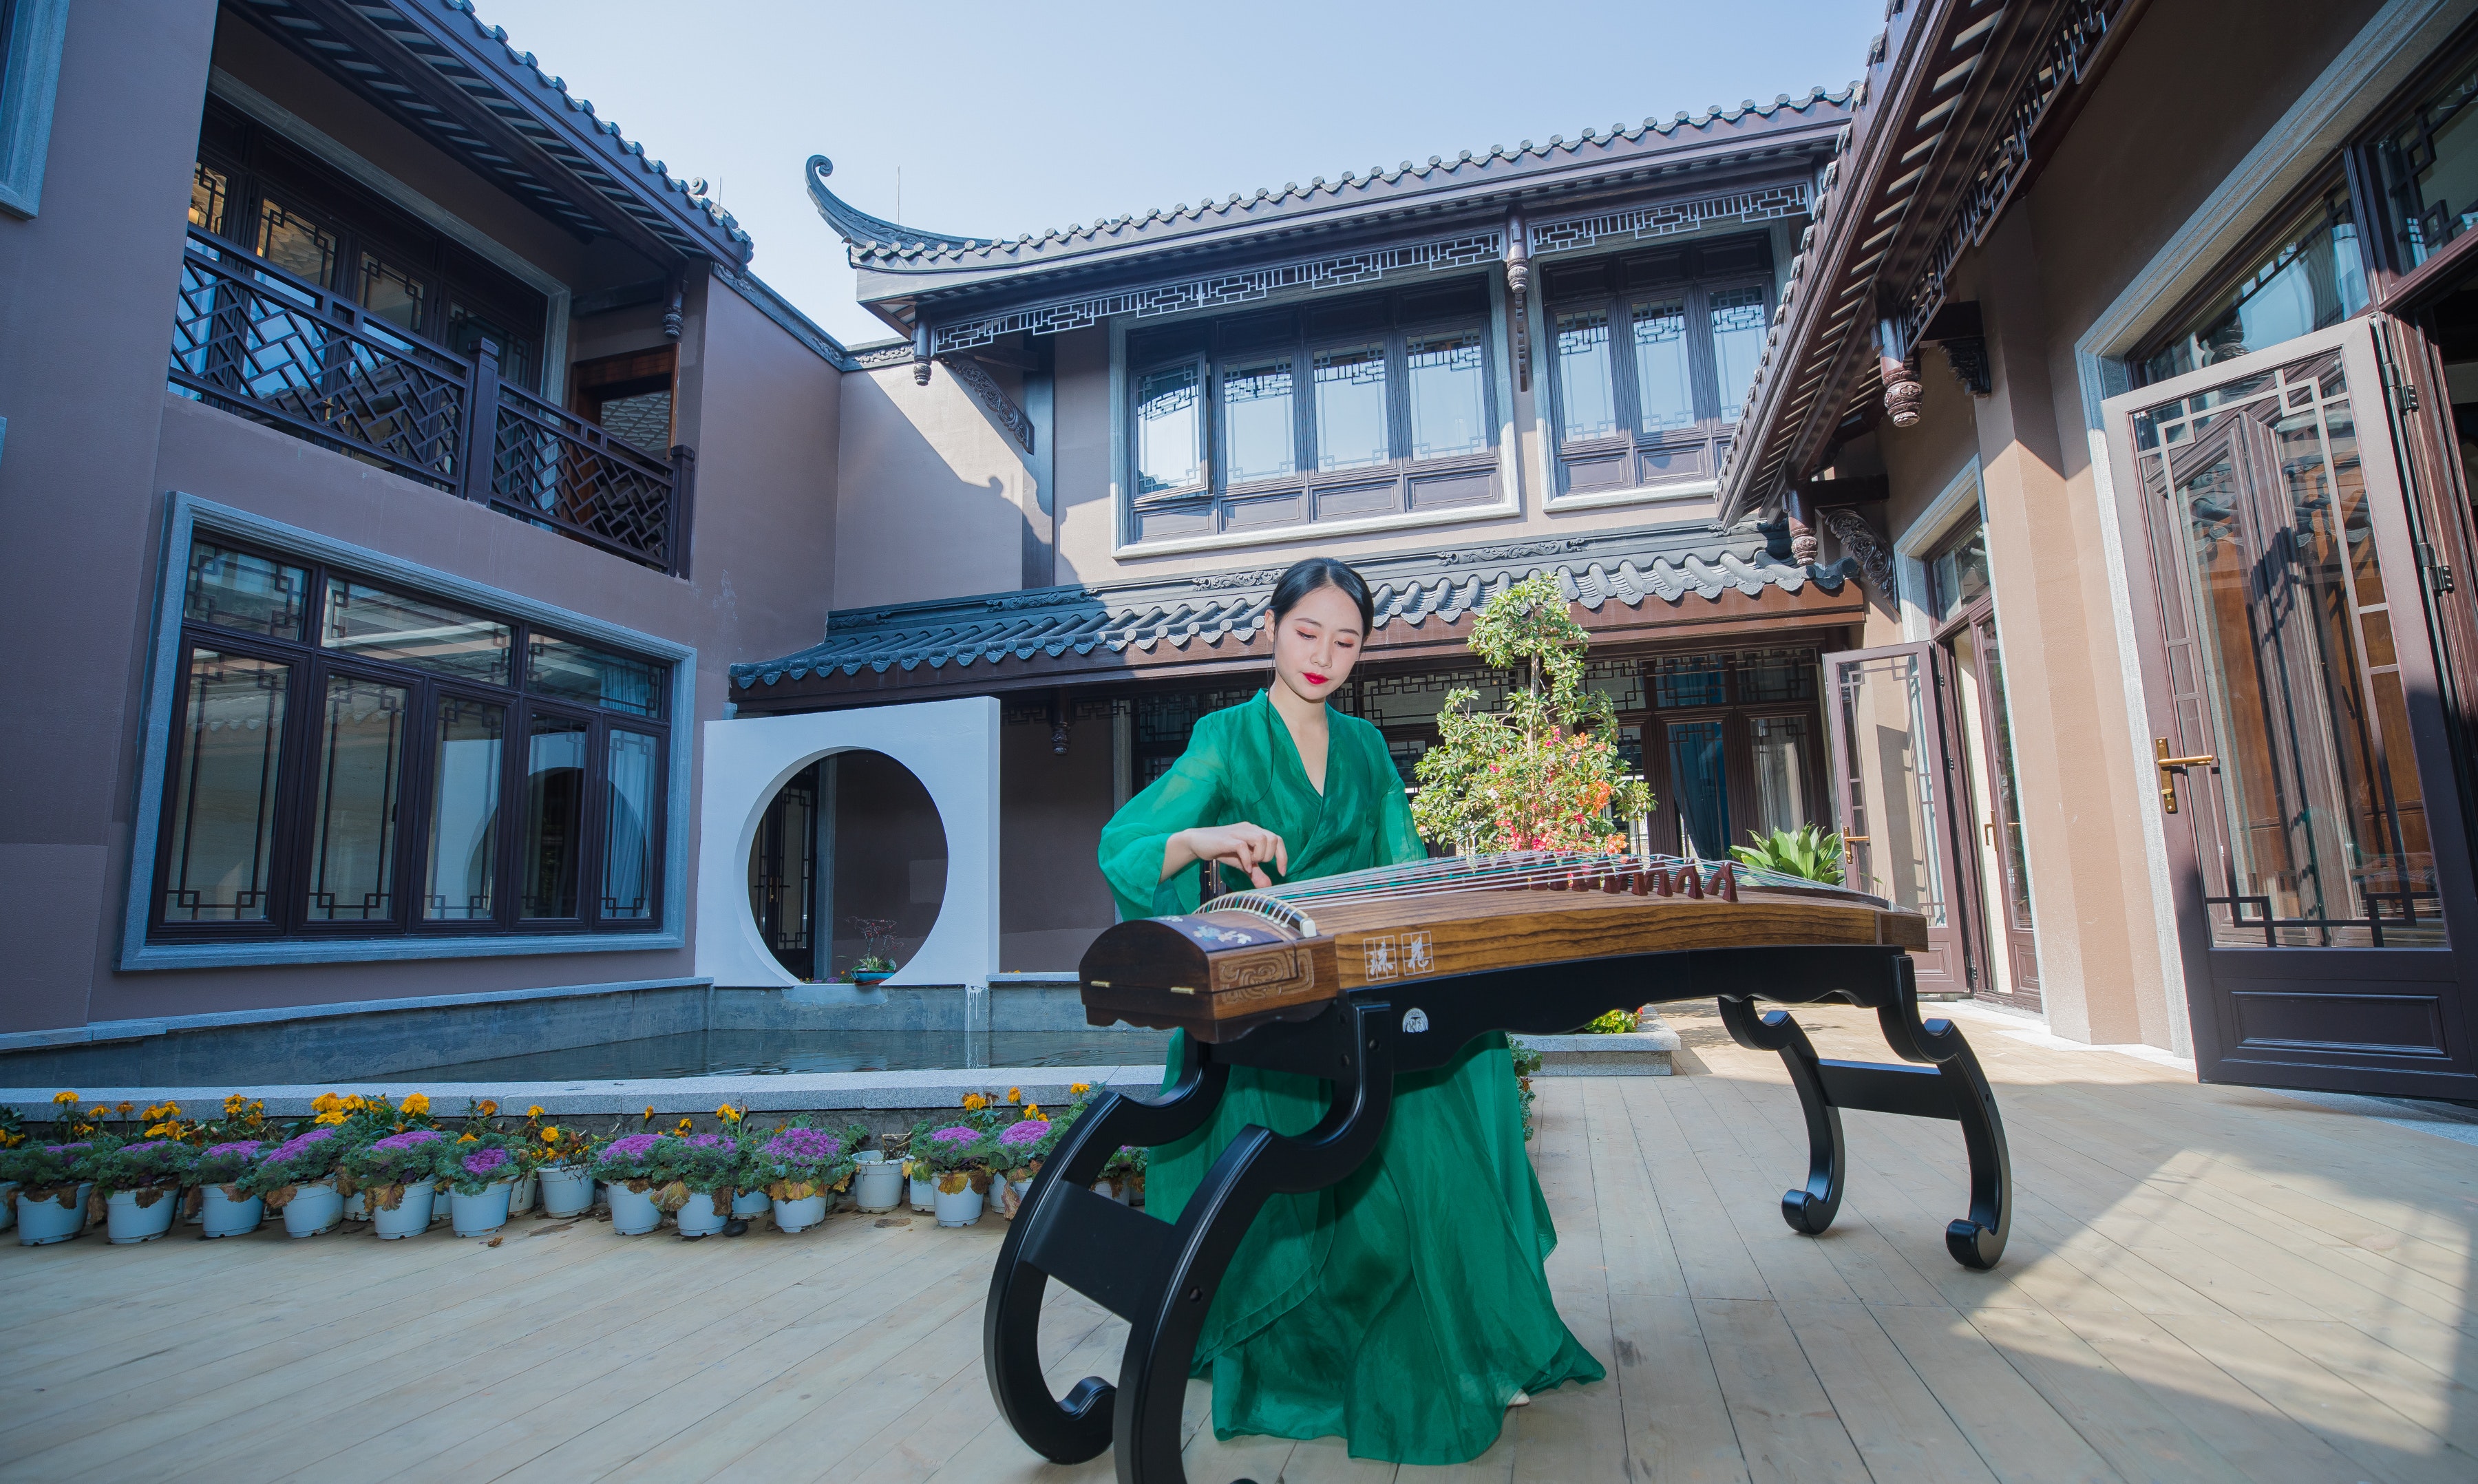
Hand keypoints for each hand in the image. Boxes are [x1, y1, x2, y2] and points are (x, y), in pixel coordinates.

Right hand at [1170, 822, 1289, 889]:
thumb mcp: (1243, 863)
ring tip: (1250, 864)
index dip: (1283, 856)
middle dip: (1269, 856)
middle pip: (1273, 839)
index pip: (1278, 839)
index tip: (1281, 872)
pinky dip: (1247, 859)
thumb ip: (1256, 873)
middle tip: (1257, 864)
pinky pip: (1243, 846)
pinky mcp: (1227, 839)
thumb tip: (1268, 886)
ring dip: (1259, 856)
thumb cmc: (1222, 851)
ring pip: (1261, 839)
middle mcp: (1249, 829)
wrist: (1198, 843)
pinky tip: (1245, 867)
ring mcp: (1238, 832)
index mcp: (1255, 831)